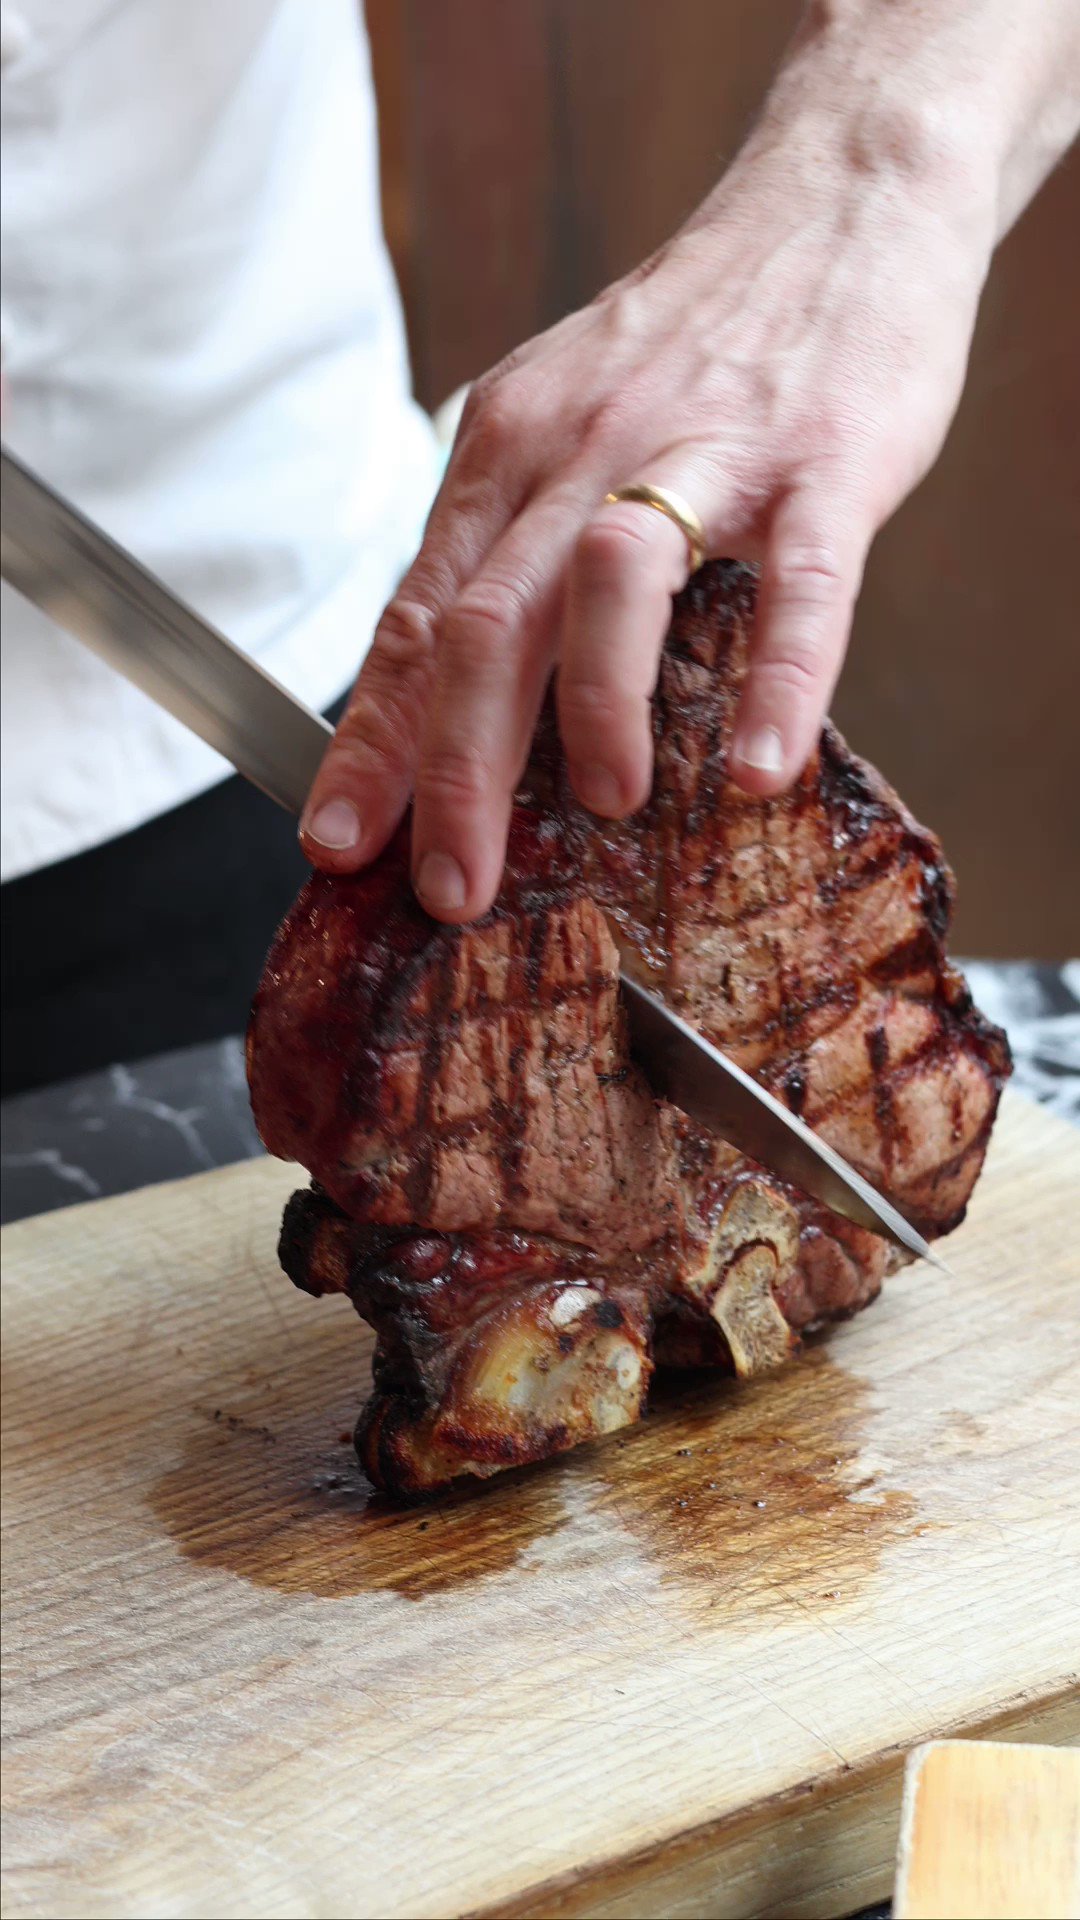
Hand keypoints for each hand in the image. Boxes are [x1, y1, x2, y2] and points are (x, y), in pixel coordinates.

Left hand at [302, 37, 1005, 921]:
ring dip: (594, 710)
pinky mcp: (823, 459)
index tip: (338, 839)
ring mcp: (702, 451)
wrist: (834, 203)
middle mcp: (581, 450)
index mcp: (509, 452)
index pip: (420, 616)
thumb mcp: (565, 424)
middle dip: (454, 772)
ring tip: (603, 808)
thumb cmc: (696, 344)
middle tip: (449, 886)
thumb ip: (513, 546)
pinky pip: (794, 582)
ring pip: (608, 584)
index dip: (374, 740)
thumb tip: (456, 694)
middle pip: (488, 623)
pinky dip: (776, 680)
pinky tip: (758, 766)